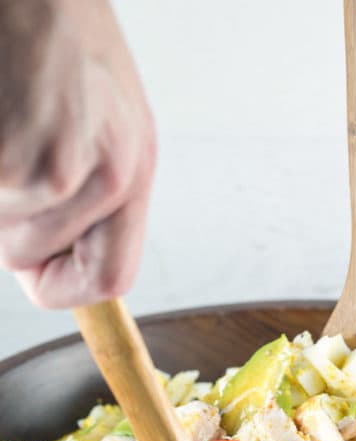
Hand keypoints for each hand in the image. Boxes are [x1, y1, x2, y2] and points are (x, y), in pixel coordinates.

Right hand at [0, 0, 155, 308]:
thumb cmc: (51, 29)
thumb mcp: (98, 112)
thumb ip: (87, 190)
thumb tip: (52, 260)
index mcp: (134, 168)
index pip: (108, 279)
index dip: (60, 287)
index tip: (34, 273)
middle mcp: (113, 176)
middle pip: (28, 256)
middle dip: (0, 219)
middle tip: (5, 144)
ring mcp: (61, 169)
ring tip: (4, 116)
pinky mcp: (11, 160)